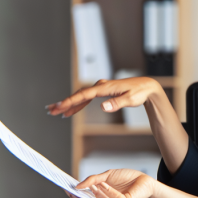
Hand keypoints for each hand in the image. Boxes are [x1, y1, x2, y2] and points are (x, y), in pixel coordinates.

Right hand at [46, 77, 162, 116]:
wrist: (147, 86)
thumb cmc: (139, 92)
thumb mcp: (130, 100)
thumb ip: (116, 104)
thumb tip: (103, 107)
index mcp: (105, 88)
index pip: (83, 95)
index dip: (70, 102)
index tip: (60, 107)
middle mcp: (100, 86)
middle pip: (78, 94)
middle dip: (64, 103)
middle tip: (51, 110)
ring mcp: (101, 88)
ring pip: (81, 96)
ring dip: (69, 103)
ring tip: (56, 111)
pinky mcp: (103, 91)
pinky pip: (87, 97)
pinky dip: (78, 103)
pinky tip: (71, 110)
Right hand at [71, 168, 157, 197]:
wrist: (146, 180)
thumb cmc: (127, 178)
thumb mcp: (107, 176)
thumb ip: (93, 180)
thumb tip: (78, 185)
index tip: (68, 191)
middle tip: (72, 189)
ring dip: (95, 193)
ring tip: (90, 184)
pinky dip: (107, 191)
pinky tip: (102, 184)